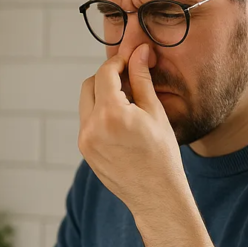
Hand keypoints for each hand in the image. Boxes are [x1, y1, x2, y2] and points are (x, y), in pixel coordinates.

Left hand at [79, 44, 185, 212]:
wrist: (156, 196)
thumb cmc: (162, 154)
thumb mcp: (155, 112)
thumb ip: (142, 78)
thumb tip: (139, 50)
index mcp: (111, 113)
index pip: (105, 73)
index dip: (118, 62)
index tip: (131, 61)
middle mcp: (91, 126)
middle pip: (90, 85)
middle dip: (107, 78)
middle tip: (129, 82)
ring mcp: (85, 140)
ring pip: (86, 104)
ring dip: (102, 97)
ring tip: (128, 105)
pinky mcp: (85, 151)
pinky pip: (88, 122)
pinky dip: (100, 115)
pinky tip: (122, 123)